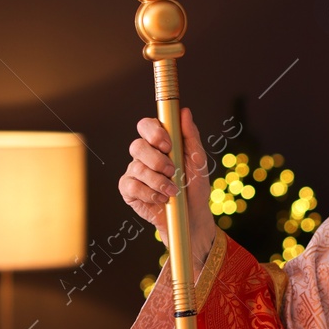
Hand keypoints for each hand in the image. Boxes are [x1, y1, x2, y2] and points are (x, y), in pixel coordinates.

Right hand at [119, 107, 216, 267]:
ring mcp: (134, 172)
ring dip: (158, 181)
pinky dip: (149, 193)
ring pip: (136, 168)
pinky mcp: (129, 190)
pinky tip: (161, 199)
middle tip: (172, 171)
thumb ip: (191, 136)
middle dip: (156, 159)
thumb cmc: (195, 186)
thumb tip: (185, 112)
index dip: (153, 132)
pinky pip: (132, 186)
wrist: (192, 216)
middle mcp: (144, 155)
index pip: (146, 125)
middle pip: (137, 145)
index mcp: (160, 143)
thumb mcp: (198, 161)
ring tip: (173, 191)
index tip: (168, 145)